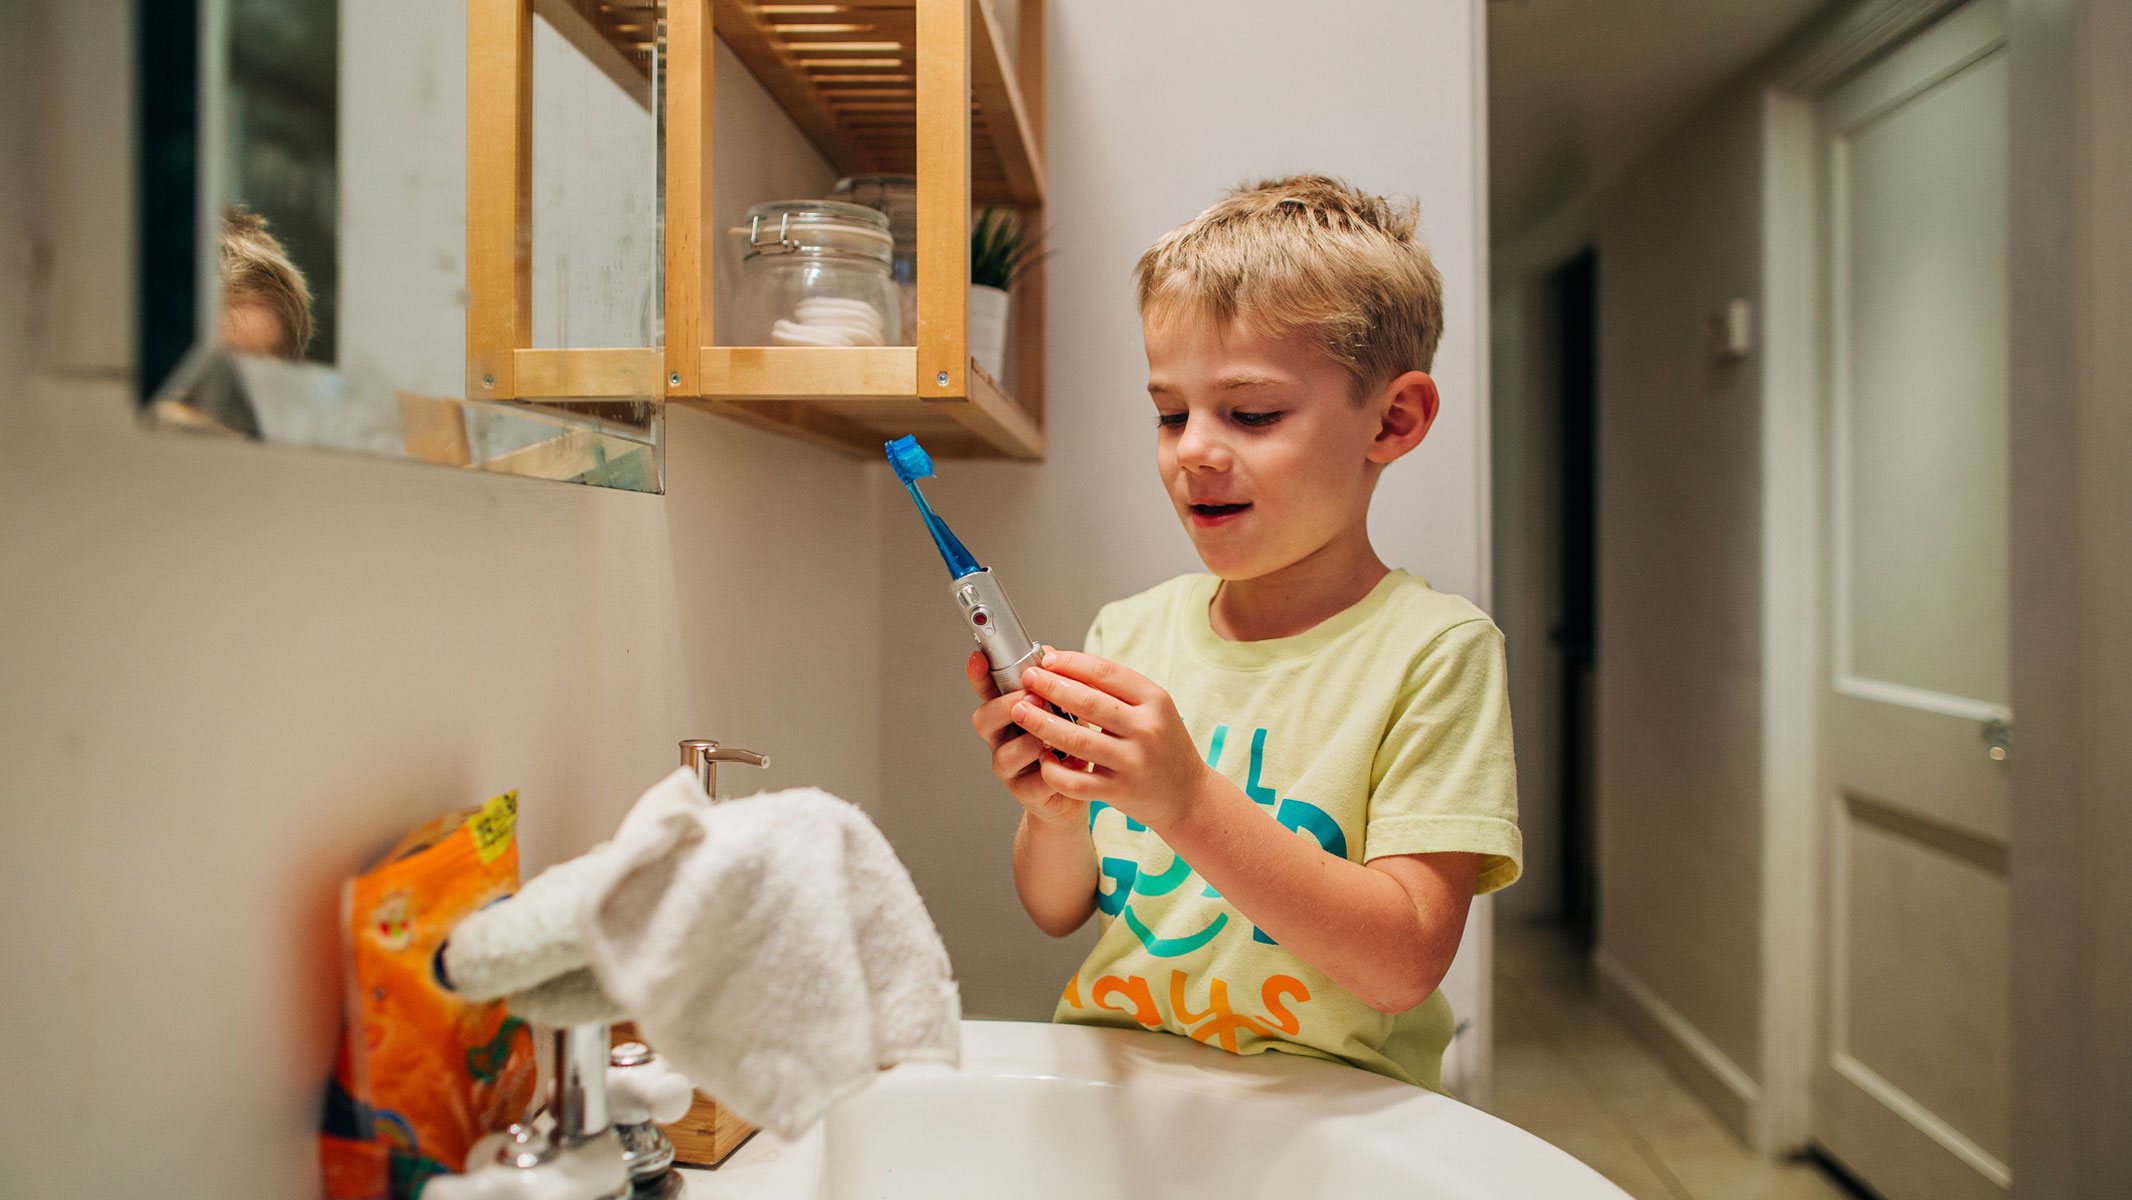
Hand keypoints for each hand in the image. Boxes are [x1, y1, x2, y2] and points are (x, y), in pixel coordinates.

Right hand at [966, 649, 1083, 826]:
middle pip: (984, 719)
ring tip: (1052, 738)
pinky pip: (1033, 781)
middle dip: (1007, 706)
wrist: (1074, 792)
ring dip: (1030, 741)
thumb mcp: (1064, 708)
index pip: (987, 690)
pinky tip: (1068, 764)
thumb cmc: (1067, 745)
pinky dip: (1052, 772)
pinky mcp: (1025, 791)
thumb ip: (1054, 684)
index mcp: (1007, 713)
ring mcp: (1009, 766)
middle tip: (1032, 698)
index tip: (978, 658)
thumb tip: (1049, 653)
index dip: (979, 675)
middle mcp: (1001, 738)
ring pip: (1005, 753)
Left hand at [1013, 650, 1211, 830]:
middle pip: (1088, 702)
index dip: (1070, 663)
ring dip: (1042, 724)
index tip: (1045, 659)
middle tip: (1026, 678)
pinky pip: (1077, 781)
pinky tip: (1041, 757)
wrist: (1187, 796)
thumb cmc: (1162, 746)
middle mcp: (1147, 729)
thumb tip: (1059, 659)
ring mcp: (1134, 762)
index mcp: (1155, 700)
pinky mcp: (1120, 791)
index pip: (1106, 673)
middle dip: (1050, 687)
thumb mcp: (1150, 709)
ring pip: (1077, 740)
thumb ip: (1111, 688)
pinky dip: (1054, 769)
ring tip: (1020, 711)